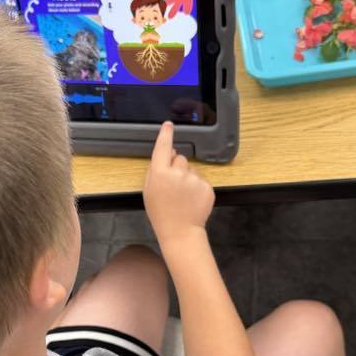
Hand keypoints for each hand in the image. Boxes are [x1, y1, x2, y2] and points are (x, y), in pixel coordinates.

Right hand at [144, 122, 214, 247]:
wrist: (180, 231)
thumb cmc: (161, 212)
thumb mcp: (148, 191)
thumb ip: (155, 170)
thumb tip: (169, 154)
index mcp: (160, 173)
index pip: (163, 147)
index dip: (166, 134)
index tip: (168, 125)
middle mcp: (177, 173)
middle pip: (180, 158)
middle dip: (177, 167)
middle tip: (173, 185)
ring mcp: (194, 179)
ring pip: (191, 169)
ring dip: (188, 177)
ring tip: (183, 195)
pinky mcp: (206, 186)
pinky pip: (201, 179)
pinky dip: (197, 187)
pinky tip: (191, 199)